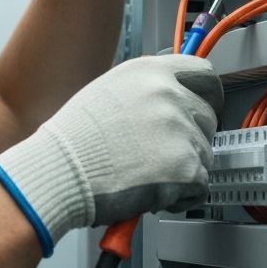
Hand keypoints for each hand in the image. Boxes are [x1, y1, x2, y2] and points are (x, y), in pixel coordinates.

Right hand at [0, 55, 221, 254]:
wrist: (59, 172)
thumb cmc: (72, 140)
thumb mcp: (108, 93)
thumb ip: (146, 93)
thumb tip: (171, 104)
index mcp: (152, 71)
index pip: (205, 75)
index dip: (206, 96)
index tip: (201, 109)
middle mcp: (170, 94)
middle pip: (207, 118)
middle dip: (190, 139)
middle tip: (160, 154)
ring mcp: (181, 130)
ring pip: (204, 155)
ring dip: (182, 169)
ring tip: (144, 174)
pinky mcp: (186, 168)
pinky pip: (199, 186)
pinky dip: (180, 196)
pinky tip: (151, 191)